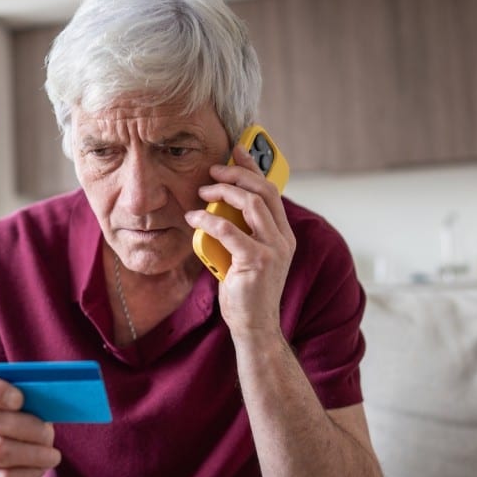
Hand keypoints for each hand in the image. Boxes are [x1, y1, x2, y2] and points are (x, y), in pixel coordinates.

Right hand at [0, 371, 61, 476]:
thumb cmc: (10, 445)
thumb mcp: (16, 421)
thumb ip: (27, 408)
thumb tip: (50, 403)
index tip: (20, 399)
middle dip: (28, 426)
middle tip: (49, 435)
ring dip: (34, 453)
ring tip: (52, 456)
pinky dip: (29, 473)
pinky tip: (39, 470)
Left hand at [185, 144, 295, 336]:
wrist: (253, 326)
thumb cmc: (246, 292)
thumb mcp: (247, 255)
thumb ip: (242, 232)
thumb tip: (220, 207)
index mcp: (284, 235)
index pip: (271, 190)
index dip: (254, 167)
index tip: (237, 150)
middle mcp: (284, 239)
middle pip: (264, 191)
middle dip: (237, 174)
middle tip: (213, 171)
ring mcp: (274, 250)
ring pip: (251, 205)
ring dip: (223, 193)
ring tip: (202, 192)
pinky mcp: (257, 262)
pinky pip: (229, 231)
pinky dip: (208, 220)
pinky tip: (193, 218)